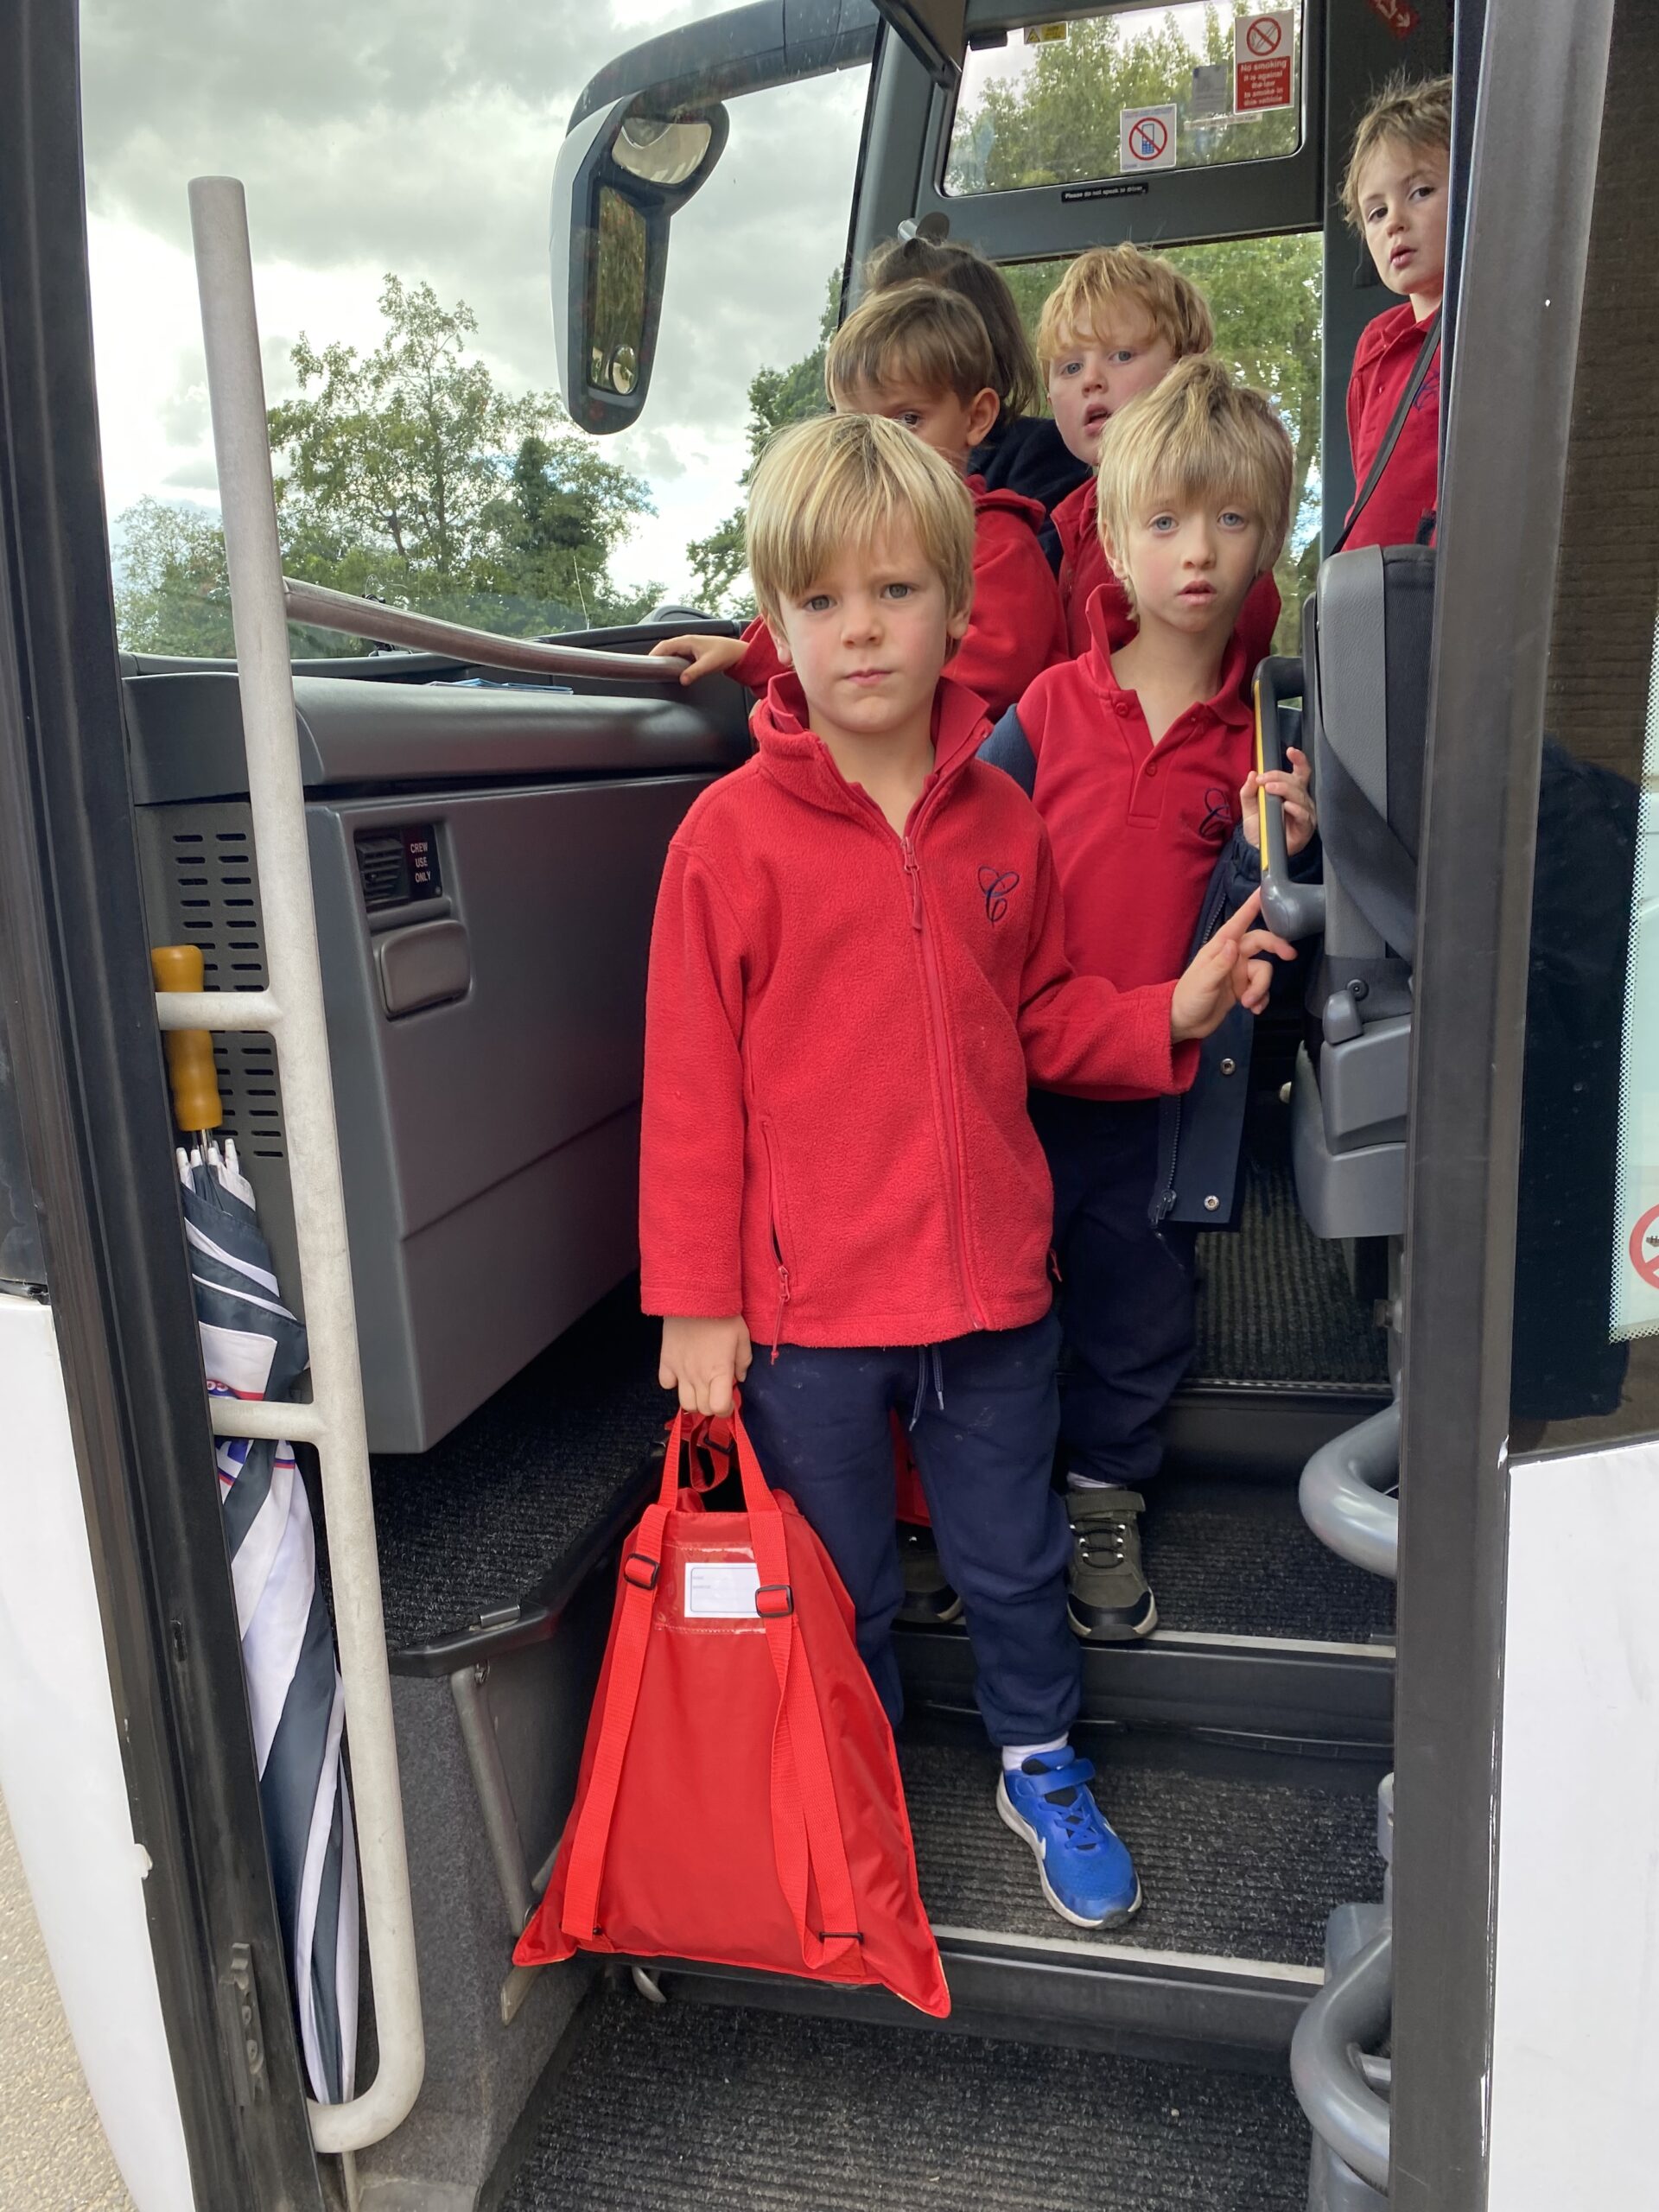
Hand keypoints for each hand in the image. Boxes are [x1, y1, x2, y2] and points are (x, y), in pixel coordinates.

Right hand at [649, 632, 749, 685]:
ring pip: (671, 651)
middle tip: (648, 668)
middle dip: (656, 657)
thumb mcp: (709, 665)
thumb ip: (694, 673)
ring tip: (656, 670)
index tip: (646, 663)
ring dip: (663, 659)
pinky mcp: (692, 652)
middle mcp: (686, 641)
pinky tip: (670, 669)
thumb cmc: (724, 654)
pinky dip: (671, 661)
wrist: (736, 652)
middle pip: (665, 648)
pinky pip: (677, 655)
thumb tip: (682, 680)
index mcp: (687, 641)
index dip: (654, 654)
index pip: (665, 646)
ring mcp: (689, 646)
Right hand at [659, 1314, 752, 1416]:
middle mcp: (698, 1377)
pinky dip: (673, 1383)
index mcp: (719, 1372)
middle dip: (712, 1405)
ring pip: (685, 1403)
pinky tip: (682, 1373)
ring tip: (700, 1386)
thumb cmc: (723, 1316)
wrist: (694, 1298)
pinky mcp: (665, 1361)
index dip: (726, 1409)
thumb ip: (743, 1362)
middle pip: (702, 1409)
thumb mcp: (742, 1337)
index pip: (719, 1408)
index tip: (729, 1400)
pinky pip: (665, 1384)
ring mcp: (679, 1371)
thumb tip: (739, 1379)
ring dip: (694, 1399)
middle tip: (716, 1390)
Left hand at [1169, 889, 1295, 1041]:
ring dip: (1261, 988)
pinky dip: (1262, 998)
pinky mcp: (1243, 989)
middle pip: (1261, 943)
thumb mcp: (1204, 982)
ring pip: (1264, 971)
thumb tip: (1234, 944)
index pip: (1238, 922)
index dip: (1251, 907)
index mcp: (1220, 948)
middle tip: (1290, 956)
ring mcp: (1239, 972)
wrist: (1185, 1023)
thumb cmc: (1189, 998)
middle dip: (1276, 948)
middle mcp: (1232, 956)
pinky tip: (1254, 1009)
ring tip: (1249, 1003)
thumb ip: (1220, 964)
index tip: (1265, 891)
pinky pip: (1262, 988)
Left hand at [1240, 745, 1316, 856]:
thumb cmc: (1260, 827)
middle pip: (1296, 782)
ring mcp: (1305, 813)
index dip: (1299, 760)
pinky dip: (1295, 809)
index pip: (1300, 772)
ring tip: (1269, 789)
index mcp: (1291, 791)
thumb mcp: (1250, 807)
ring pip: (1300, 796)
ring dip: (1284, 789)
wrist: (1259, 851)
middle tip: (1263, 780)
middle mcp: (1301, 799)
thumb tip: (1252, 774)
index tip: (1291, 750)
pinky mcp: (1305, 828)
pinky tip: (1286, 805)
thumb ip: (1249, 791)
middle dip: (1279, 777)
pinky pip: (1303, 815)